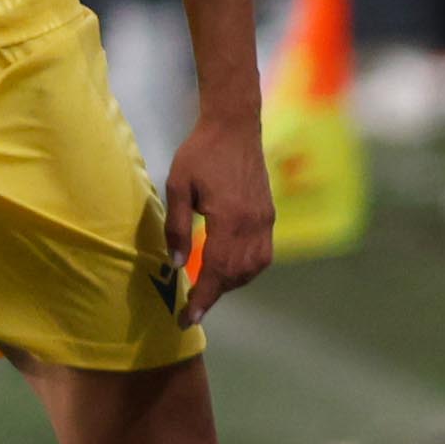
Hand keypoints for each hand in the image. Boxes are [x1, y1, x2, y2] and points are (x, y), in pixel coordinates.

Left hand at [164, 110, 275, 323]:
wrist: (235, 125)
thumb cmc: (200, 152)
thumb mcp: (178, 186)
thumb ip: (177, 226)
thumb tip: (175, 264)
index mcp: (229, 217)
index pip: (217, 269)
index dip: (203, 297)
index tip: (189, 318)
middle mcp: (253, 223)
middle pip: (237, 274)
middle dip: (215, 295)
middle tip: (193, 309)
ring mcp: (265, 219)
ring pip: (254, 267)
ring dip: (232, 284)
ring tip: (209, 290)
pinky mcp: (269, 214)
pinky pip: (262, 254)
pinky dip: (246, 269)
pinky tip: (229, 269)